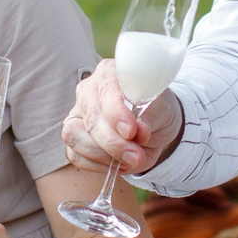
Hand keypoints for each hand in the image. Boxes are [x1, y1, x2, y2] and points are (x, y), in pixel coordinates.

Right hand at [59, 61, 183, 176]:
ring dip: (102, 155)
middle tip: (136, 156)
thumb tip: (139, 132)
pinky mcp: (75, 137)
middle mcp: (88, 91)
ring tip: (130, 161)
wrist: (155, 128)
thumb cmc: (157, 110)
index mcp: (109, 73)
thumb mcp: (162, 109)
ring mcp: (78, 114)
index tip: (131, 131)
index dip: (116, 113)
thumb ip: (149, 117)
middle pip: (91, 117)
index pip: (106, 91)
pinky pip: (75, 155)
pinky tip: (117, 165)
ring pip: (74, 136)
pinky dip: (97, 165)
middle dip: (113, 142)